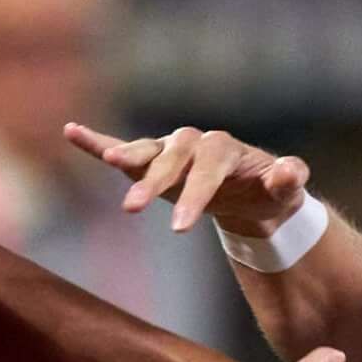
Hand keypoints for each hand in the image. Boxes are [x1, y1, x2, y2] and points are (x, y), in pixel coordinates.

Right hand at [66, 122, 311, 240]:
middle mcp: (195, 143)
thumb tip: (289, 173)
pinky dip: (96, 142)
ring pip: (147, 152)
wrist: (253, 192)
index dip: (194, 194)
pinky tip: (72, 132)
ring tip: (108, 161)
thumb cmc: (269, 193)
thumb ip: (289, 180)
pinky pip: (122, 147)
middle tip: (131, 209)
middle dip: (153, 181)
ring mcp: (171, 150)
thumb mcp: (286, 191)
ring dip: (126, 156)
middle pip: (171, 158)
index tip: (180, 228)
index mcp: (225, 150)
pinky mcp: (153, 161)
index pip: (208, 168)